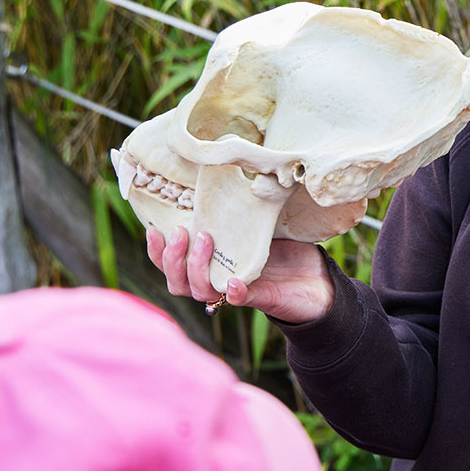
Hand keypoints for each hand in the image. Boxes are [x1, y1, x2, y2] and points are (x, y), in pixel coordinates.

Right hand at [146, 226, 334, 323]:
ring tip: (206, 239)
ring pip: (200, 291)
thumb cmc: (284, 252)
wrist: (316, 279)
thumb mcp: (256, 227)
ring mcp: (237, 292)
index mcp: (210, 266)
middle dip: (173, 257)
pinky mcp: (261, 298)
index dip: (156, 252)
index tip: (153, 228)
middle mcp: (217, 281)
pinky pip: (239, 299)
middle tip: (184, 230)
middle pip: (177, 282)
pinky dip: (234, 291)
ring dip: (196, 267)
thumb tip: (224, 171)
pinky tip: (232, 281)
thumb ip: (238, 213)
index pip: (171, 266)